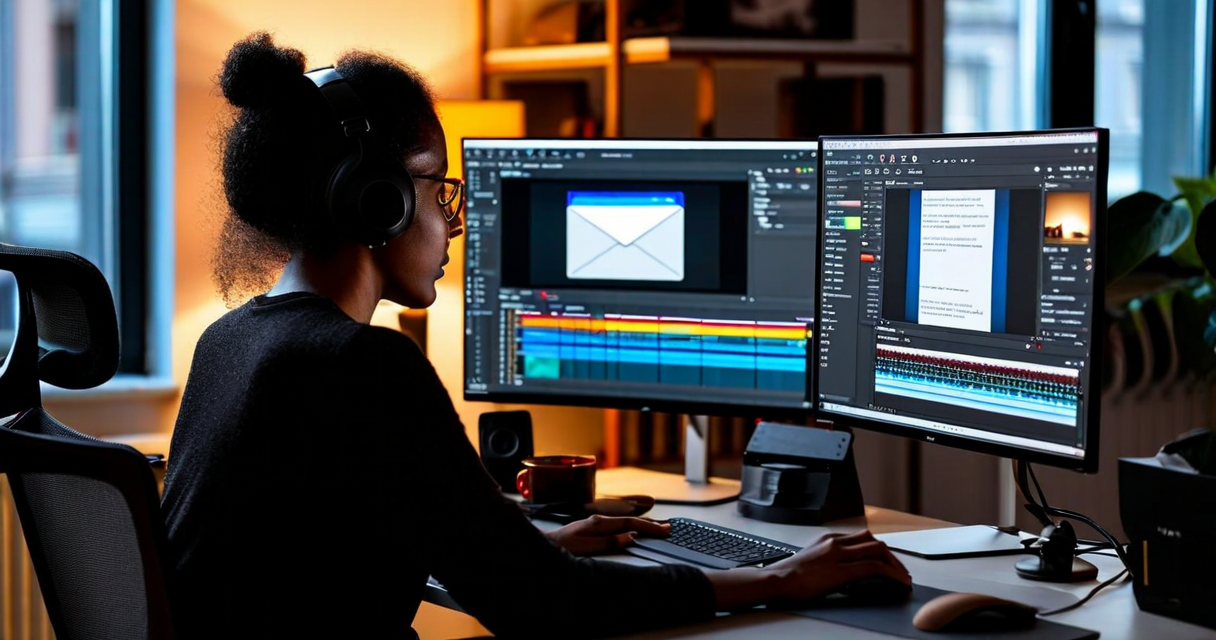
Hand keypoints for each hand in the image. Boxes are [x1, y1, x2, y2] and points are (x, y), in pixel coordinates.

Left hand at [544, 515, 670, 555]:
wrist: (543, 545)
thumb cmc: (562, 548)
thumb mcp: (586, 548)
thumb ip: (609, 542)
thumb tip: (631, 537)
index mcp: (599, 523)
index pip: (630, 524)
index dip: (649, 527)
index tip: (665, 530)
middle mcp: (599, 520)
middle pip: (630, 520)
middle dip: (650, 524)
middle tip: (668, 528)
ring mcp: (596, 522)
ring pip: (625, 521)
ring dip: (642, 524)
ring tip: (657, 527)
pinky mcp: (593, 527)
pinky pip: (618, 524)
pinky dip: (631, 525)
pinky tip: (635, 528)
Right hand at [764, 529, 910, 603]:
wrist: (776, 580)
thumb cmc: (787, 576)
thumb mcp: (810, 559)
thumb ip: (827, 559)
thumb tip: (841, 570)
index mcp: (828, 538)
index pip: (862, 538)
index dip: (879, 550)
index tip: (886, 561)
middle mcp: (835, 541)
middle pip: (873, 541)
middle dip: (891, 556)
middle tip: (900, 570)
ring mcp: (839, 554)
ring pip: (878, 550)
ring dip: (895, 564)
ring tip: (903, 578)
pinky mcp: (842, 569)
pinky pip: (875, 568)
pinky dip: (892, 574)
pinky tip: (898, 583)